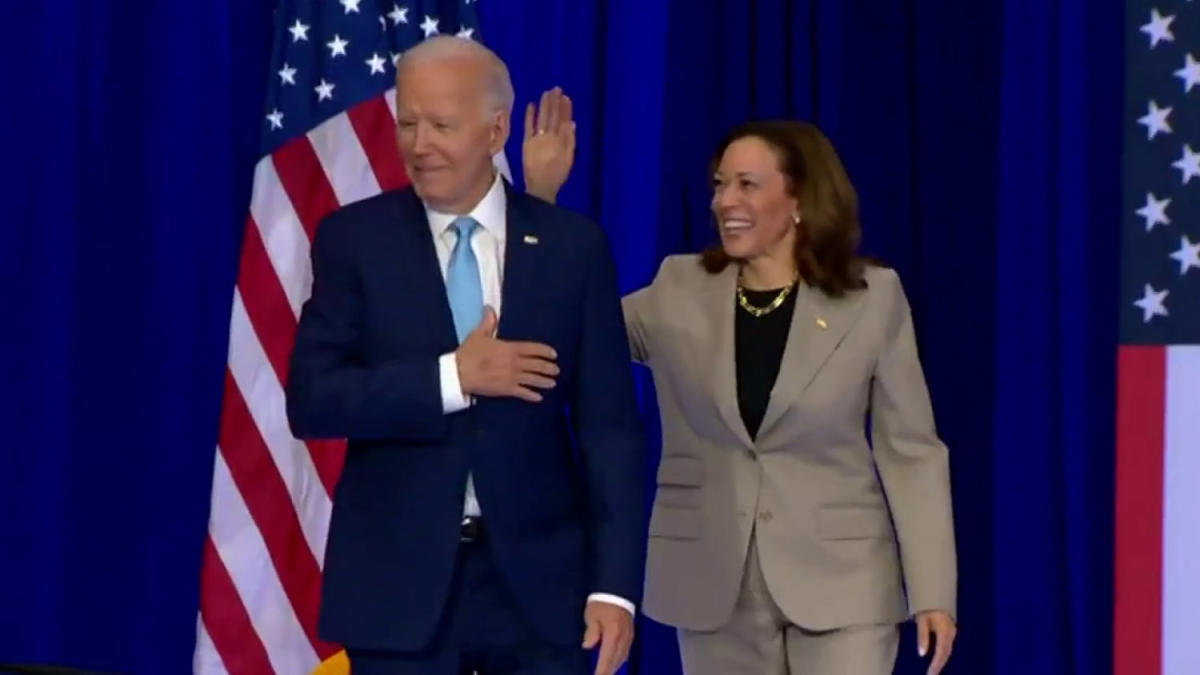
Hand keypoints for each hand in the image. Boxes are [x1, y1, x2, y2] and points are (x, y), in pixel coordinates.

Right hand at [455, 307, 558, 401]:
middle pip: (537, 365)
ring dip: (544, 381)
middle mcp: (514, 363)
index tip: (554, 354)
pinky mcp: (506, 390)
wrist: (459, 373)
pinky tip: (539, 398)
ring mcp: (511, 377)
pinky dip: (532, 395)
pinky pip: (522, 393)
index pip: (533, 349)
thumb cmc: (468, 353)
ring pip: (533, 380)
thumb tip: (489, 308)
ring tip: (553, 383)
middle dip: (548, 368)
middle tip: (557, 370)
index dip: (545, 351)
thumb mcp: (478, 334)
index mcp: (510, 348)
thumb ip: (488, 322)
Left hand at [522, 87, 575, 203]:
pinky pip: (529, 126)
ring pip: (542, 118)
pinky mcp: (527, 142)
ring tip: (547, 93)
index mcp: (562, 141)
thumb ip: (570, 140)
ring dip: (545, 105)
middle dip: (555, 102)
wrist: (541, 187)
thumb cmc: (557, 174)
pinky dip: (530, 115)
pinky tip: (531, 104)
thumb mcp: (569, 158)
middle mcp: (550, 138)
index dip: (565, 108)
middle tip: (556, 89)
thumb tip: (571, 123)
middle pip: (553, 116)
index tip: (566, 97)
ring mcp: (537, 139)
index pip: (564, 120)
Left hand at [582, 601, 633, 674]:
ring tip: (607, 672)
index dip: (601, 671)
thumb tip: (587, 646)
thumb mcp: (592, 615)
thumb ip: (591, 632)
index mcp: (613, 635)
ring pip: (623, 657)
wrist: (617, 589)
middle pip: (616, 661)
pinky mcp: (630, 633)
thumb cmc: (602, 602)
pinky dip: (620, 659)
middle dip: (608, 671)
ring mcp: (628, 636)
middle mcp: (623, 638)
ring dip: (615, 667)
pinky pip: (626, 651)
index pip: (606, 659)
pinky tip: (616, 661)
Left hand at [916, 610, 956, 674]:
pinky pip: (948, 646)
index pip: (941, 653)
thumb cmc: (926, 606)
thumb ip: (923, 636)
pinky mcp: (951, 630)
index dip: (936, 665)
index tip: (930, 674)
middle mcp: (951, 633)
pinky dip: (943, 654)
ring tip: (934, 670)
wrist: (936, 594)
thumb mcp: (922, 619)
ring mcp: (953, 632)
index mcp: (945, 631)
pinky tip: (938, 659)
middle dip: (939, 666)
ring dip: (941, 661)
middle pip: (946, 654)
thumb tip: (922, 654)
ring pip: (948, 650)